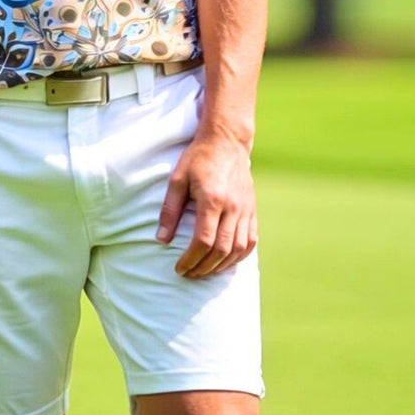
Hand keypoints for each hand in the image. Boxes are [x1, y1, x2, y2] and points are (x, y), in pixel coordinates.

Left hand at [155, 131, 257, 278]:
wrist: (226, 141)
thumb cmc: (198, 158)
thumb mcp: (177, 179)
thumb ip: (169, 210)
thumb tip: (161, 239)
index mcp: (212, 199)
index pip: (203, 241)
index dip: (190, 260)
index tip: (179, 268)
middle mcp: (232, 207)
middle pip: (222, 250)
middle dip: (204, 267)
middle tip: (189, 274)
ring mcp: (245, 209)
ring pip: (239, 249)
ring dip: (222, 266)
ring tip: (205, 271)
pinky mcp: (252, 209)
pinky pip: (251, 240)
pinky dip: (240, 256)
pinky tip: (227, 262)